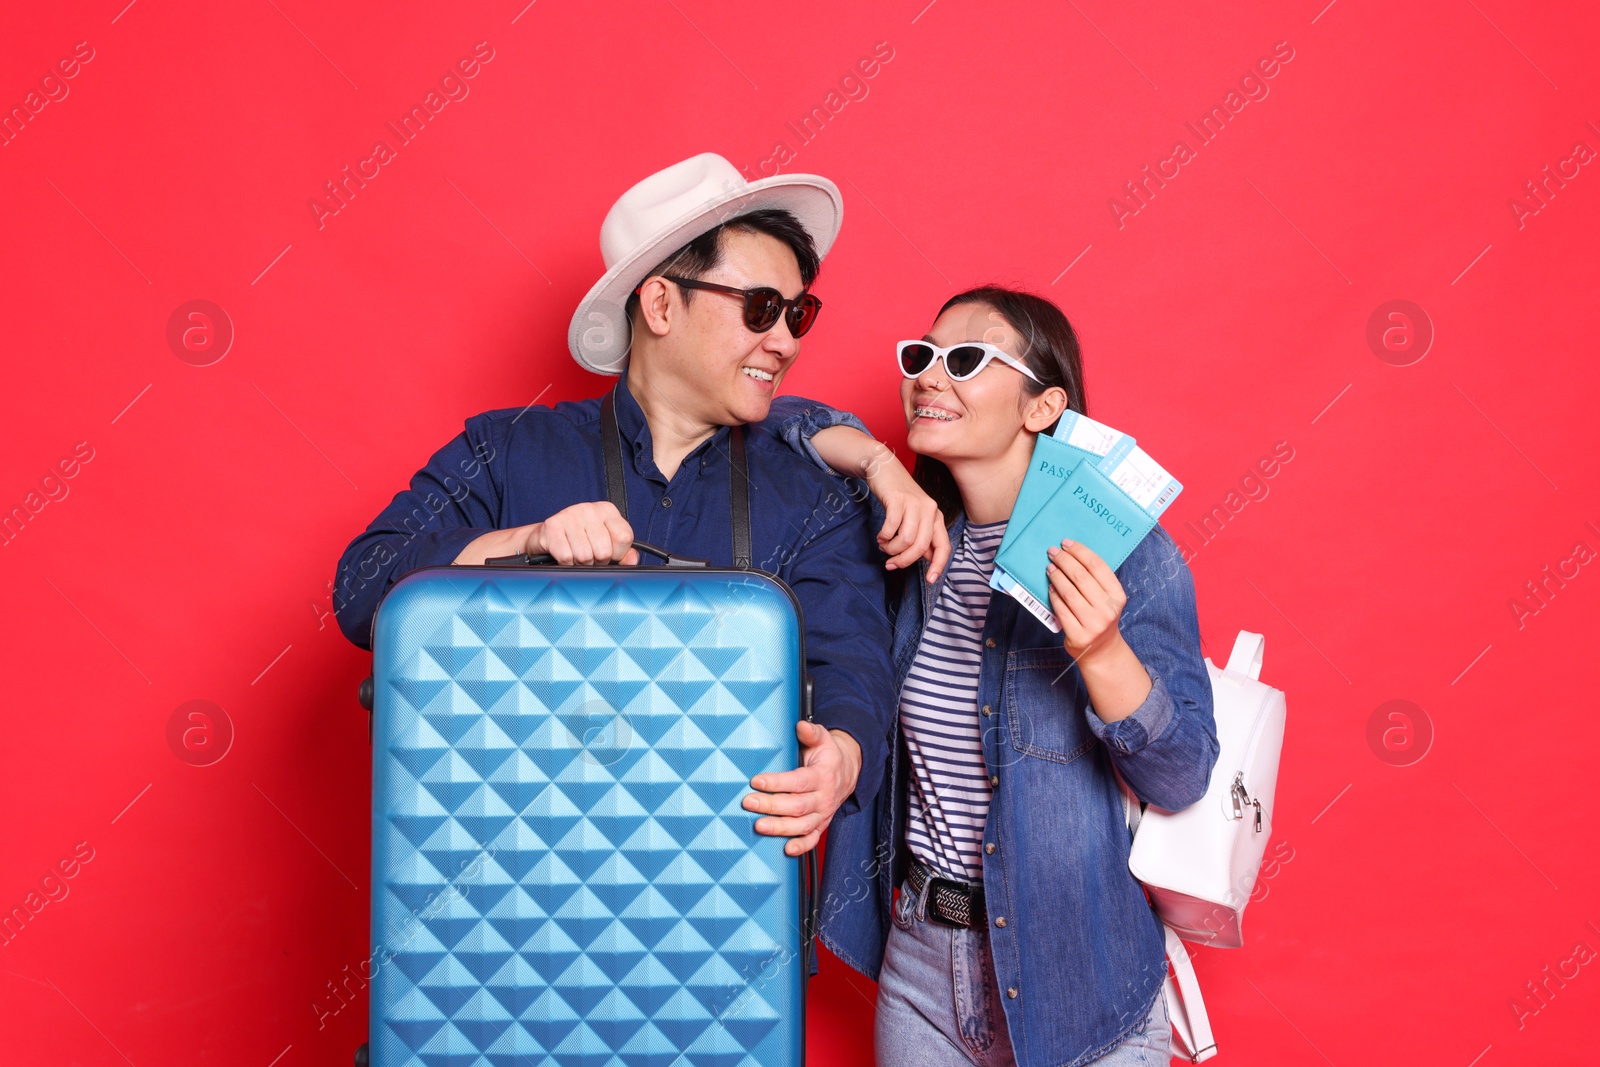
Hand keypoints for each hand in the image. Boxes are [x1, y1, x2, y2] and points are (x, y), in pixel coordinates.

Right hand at [530, 501, 639, 565]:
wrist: (546, 536)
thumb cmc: (580, 540)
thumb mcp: (607, 543)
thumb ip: (625, 553)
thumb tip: (633, 559)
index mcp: (608, 510)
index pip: (624, 537)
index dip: (618, 553)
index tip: (609, 553)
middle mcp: (590, 509)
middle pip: (604, 551)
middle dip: (597, 561)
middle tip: (589, 555)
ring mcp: (570, 515)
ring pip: (585, 556)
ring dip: (581, 563)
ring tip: (576, 555)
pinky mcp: (553, 525)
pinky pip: (566, 557)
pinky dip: (566, 563)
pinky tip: (565, 555)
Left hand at [741, 723, 861, 855]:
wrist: (847, 772)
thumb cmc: (827, 755)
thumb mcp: (823, 738)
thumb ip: (811, 732)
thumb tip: (801, 725)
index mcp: (822, 775)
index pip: (798, 781)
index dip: (777, 782)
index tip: (756, 781)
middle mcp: (823, 797)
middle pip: (797, 806)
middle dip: (771, 805)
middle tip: (748, 803)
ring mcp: (823, 814)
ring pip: (802, 825)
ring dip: (780, 828)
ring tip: (758, 826)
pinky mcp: (821, 825)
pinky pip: (813, 839)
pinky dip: (801, 846)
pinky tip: (786, 849)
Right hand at [862, 446, 950, 581]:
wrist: (884, 468)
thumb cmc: (899, 497)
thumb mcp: (915, 517)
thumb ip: (922, 536)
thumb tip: (927, 559)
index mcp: (936, 517)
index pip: (943, 546)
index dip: (938, 566)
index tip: (929, 581)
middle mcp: (930, 510)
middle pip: (921, 547)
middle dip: (904, 560)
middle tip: (891, 564)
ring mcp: (914, 503)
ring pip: (906, 540)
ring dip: (891, 549)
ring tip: (884, 546)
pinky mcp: (898, 499)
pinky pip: (892, 527)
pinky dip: (884, 537)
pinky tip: (880, 536)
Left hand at [1045, 539, 1127, 663]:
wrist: (1102, 650)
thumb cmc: (1101, 617)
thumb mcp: (1107, 599)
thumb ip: (1096, 580)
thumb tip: (1072, 554)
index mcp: (1117, 596)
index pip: (1097, 566)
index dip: (1080, 552)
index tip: (1066, 543)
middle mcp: (1107, 609)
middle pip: (1081, 577)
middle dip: (1064, 561)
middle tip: (1052, 552)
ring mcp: (1093, 624)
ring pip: (1069, 592)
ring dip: (1056, 576)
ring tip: (1050, 568)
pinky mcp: (1078, 635)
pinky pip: (1061, 609)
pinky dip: (1054, 596)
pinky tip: (1050, 587)